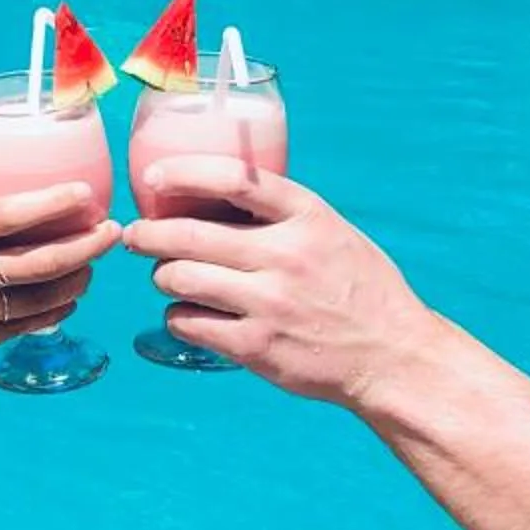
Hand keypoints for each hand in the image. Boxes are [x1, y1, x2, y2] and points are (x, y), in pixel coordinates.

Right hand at [0, 182, 119, 374]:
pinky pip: (20, 328)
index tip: (86, 193)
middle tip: (110, 233)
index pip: (6, 214)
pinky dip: (50, 313)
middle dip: (82, 247)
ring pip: (36, 299)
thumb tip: (23, 214)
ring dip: (73, 282)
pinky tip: (66, 300)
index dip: (51, 203)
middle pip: (35, 261)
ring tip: (90, 267)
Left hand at [119, 156, 428, 406]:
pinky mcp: (256, 347)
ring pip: (178, 278)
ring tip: (167, 277)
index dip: (182, 173)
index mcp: (307, 216)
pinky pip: (187, 321)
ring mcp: (269, 303)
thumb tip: (214, 192)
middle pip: (188, 233)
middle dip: (149, 234)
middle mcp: (286, 255)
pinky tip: (188, 313)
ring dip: (162, 276)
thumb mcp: (332, 232)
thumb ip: (282, 213)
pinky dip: (177, 315)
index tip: (154, 178)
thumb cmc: (359, 287)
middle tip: (137, 236)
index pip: (232, 179)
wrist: (392, 356)